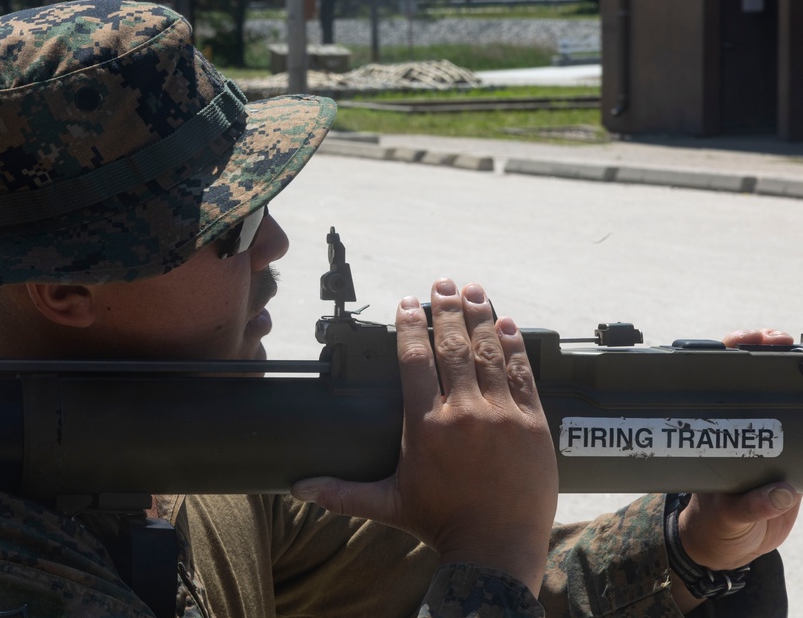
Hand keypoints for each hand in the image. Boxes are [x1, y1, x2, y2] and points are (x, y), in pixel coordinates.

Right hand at [291, 278, 557, 594]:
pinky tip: (508, 324)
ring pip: (490, 353)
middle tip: (443, 283)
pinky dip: (515, 347)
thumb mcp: (389, 504)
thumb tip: (299, 490)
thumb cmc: (441, 525)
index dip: (410, 325)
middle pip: (453, 346)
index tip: (408, 303)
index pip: (414, 359)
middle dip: (447, 309)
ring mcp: (503, 415)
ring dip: (481, 317)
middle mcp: (464, 413)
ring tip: (474, 290)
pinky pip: (524, 375)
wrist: (497, 550)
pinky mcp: (533, 424)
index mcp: (427, 425)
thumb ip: (342, 492)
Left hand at [671, 328, 800, 610]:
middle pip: (755, 379)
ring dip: (799, 379)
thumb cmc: (714, 524)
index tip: (752, 342)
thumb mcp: (725, 517)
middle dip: (770, 352)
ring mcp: (767, 439)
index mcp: (714, 433)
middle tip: (783, 341)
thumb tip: (780, 493)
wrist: (729, 546)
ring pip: (785, 398)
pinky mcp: (791, 458)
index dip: (733, 353)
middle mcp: (740, 427)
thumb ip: (748, 506)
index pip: (717, 380)